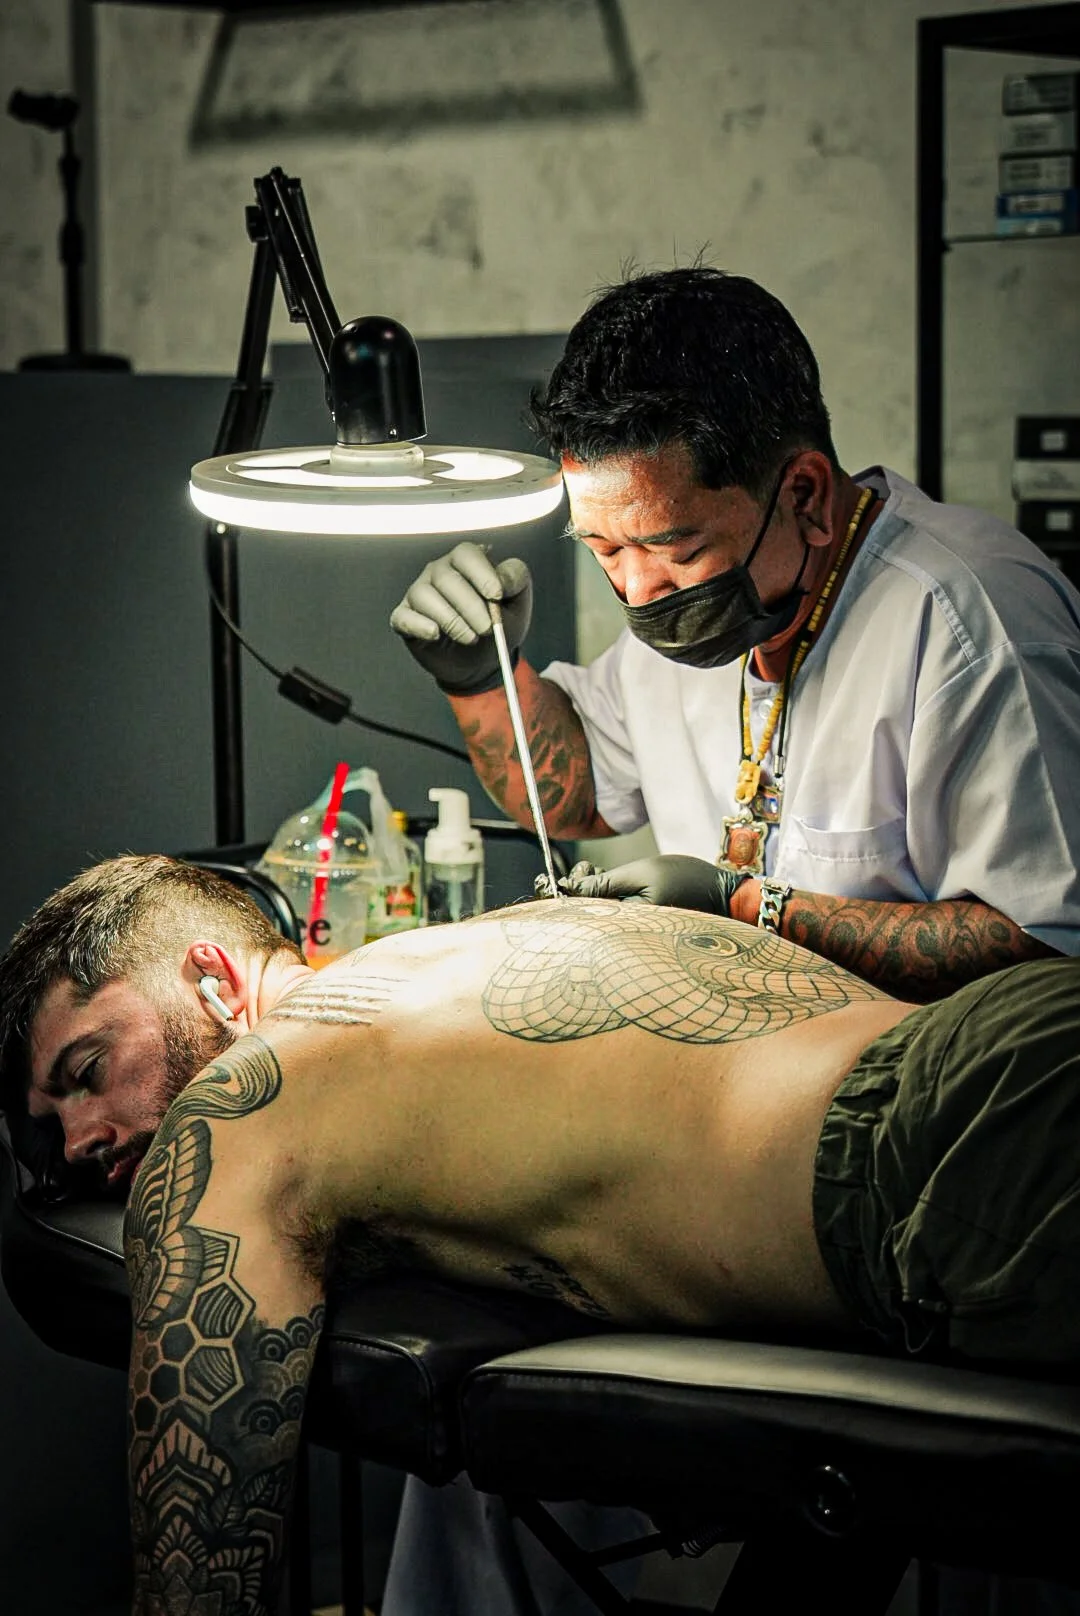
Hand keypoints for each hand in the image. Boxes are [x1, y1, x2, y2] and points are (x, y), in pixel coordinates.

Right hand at [389, 541, 532, 694]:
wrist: (482, 661)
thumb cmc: (497, 624)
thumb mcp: (517, 601)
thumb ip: (516, 580)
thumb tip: (503, 577)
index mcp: (465, 562)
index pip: (467, 554)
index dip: (482, 573)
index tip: (496, 595)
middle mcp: (438, 572)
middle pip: (447, 578)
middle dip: (470, 606)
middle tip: (487, 629)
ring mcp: (418, 593)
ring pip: (424, 596)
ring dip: (451, 620)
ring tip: (470, 639)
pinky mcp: (405, 618)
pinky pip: (404, 617)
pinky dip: (419, 625)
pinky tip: (436, 634)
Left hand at [554, 854, 748, 916]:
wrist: (727, 896)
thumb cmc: (689, 882)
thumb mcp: (644, 873)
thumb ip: (605, 884)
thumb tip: (570, 889)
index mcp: (626, 926)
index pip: (583, 913)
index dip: (565, 894)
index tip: (560, 873)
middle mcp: (629, 937)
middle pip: (588, 916)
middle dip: (576, 891)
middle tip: (581, 868)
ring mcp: (637, 934)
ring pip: (600, 913)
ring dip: (590, 891)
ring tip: (590, 870)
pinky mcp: (643, 928)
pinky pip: (615, 915)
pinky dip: (606, 897)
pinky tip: (604, 878)